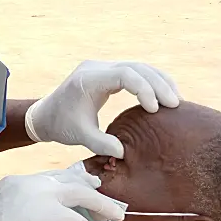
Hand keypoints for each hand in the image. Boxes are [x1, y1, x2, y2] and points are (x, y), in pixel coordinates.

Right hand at [0, 168, 123, 220]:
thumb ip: (17, 209)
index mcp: (18, 181)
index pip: (51, 176)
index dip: (69, 181)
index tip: (82, 184)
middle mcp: (31, 182)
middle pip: (70, 180)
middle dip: (89, 187)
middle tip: (103, 192)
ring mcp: (40, 196)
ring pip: (81, 195)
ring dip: (99, 205)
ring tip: (113, 215)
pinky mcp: (47, 214)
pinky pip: (76, 220)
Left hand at [24, 61, 180, 157]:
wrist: (45, 115)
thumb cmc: (61, 125)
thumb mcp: (79, 136)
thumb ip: (100, 144)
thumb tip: (123, 153)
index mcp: (89, 79)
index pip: (124, 74)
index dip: (144, 89)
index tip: (154, 109)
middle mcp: (97, 67)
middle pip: (136, 67)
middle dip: (158, 84)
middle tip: (175, 104)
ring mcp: (103, 68)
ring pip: (138, 67)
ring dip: (159, 82)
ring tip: (175, 100)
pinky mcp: (108, 73)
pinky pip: (134, 72)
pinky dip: (150, 82)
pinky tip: (164, 97)